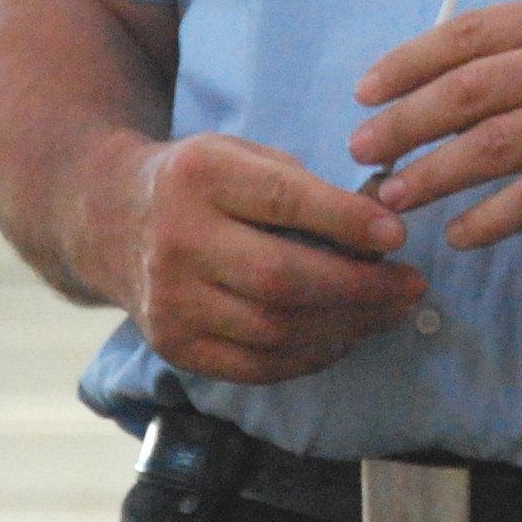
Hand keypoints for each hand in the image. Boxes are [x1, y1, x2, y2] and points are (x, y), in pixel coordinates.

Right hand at [92, 132, 423, 384]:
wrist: (111, 218)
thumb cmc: (201, 182)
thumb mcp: (243, 155)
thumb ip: (304, 188)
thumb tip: (385, 228)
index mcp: (200, 176)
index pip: (284, 203)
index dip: (347, 222)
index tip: (398, 236)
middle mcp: (178, 240)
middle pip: (281, 278)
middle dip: (360, 288)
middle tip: (411, 287)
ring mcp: (170, 300)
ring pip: (273, 330)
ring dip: (345, 328)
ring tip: (388, 314)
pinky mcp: (172, 346)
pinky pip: (254, 367)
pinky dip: (309, 358)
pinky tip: (343, 338)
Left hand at [347, 0, 521, 248]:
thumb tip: (448, 80)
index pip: (471, 32)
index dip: (408, 63)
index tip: (367, 92)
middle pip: (467, 89)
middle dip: (403, 123)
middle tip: (363, 150)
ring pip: (489, 145)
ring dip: (430, 175)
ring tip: (394, 197)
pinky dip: (486, 219)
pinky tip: (460, 233)